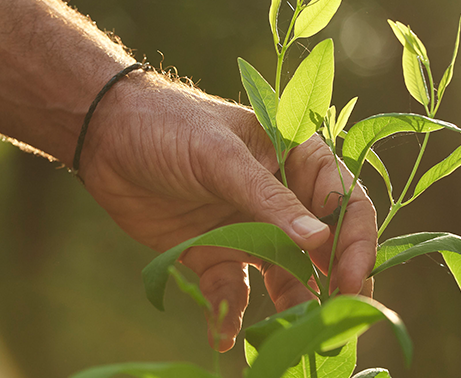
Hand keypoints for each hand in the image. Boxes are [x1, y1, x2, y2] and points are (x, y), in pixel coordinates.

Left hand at [78, 72, 376, 351]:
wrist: (103, 137)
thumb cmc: (168, 125)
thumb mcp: (220, 157)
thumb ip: (268, 199)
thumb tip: (319, 240)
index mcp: (297, 158)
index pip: (345, 202)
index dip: (357, 242)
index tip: (354, 279)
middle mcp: (282, 198)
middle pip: (323, 247)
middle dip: (333, 282)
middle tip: (336, 316)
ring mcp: (250, 229)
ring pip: (285, 276)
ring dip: (290, 305)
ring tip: (292, 335)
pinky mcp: (215, 254)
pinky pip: (234, 291)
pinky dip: (231, 314)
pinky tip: (222, 334)